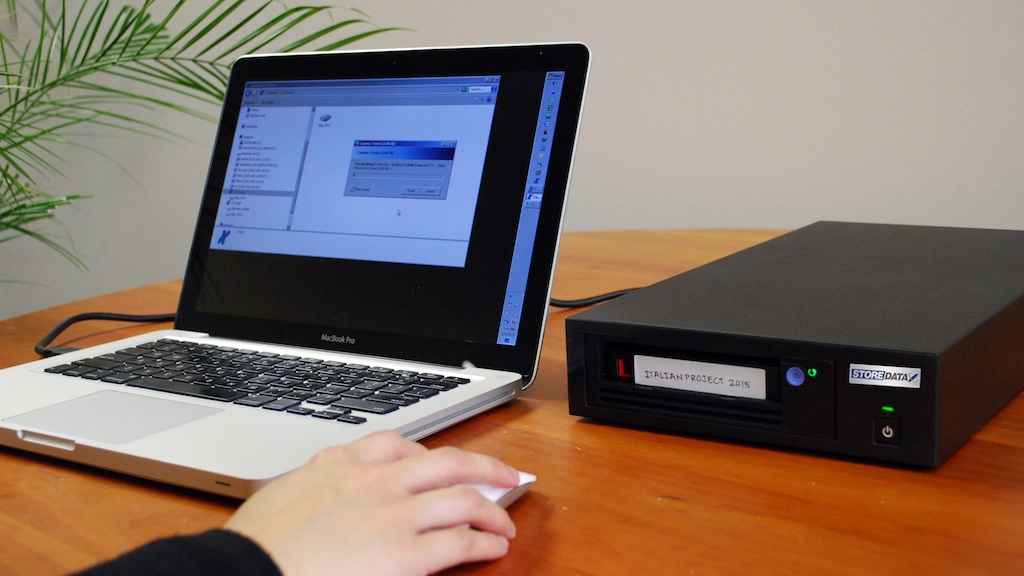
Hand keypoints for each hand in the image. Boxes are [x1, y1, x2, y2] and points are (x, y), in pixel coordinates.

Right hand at [225, 430, 521, 575]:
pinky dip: (486, 540)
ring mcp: (391, 514)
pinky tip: (495, 545)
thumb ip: (316, 489)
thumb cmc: (255, 549)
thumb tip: (326, 502)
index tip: (439, 461)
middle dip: (483, 466)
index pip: (396, 444)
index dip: (428, 454)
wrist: (243, 574)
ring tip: (505, 517)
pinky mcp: (404, 553)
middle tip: (503, 475)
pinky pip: (461, 540)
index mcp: (338, 465)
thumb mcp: (284, 499)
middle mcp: (372, 480)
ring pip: (462, 495)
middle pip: (445, 460)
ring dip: (493, 505)